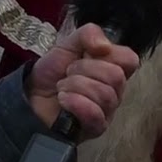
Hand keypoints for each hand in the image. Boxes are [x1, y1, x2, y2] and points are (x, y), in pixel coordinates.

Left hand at [26, 23, 139, 138]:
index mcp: (112, 67)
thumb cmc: (53, 71)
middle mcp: (115, 89)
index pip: (130, 59)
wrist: (31, 96)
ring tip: (62, 88)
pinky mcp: (96, 128)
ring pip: (105, 95)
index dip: (109, 54)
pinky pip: (96, 114)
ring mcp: (107, 110)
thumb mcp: (68, 44)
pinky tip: (63, 101)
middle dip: (84, 70)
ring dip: (76, 86)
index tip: (88, 54)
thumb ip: (88, 34)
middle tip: (68, 73)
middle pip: (116, 76)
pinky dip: (76, 103)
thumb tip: (104, 47)